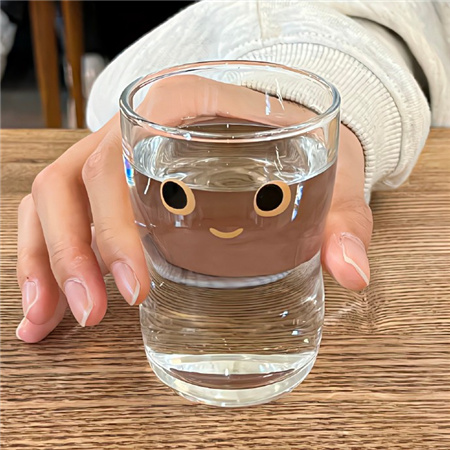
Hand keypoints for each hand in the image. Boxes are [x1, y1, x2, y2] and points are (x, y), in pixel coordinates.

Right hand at [16, 76, 371, 342]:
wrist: (283, 125)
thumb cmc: (299, 141)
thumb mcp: (328, 170)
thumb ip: (340, 217)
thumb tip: (350, 270)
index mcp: (184, 106)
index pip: (128, 148)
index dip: (119, 216)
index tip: (139, 282)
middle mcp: (137, 126)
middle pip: (79, 178)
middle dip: (77, 250)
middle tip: (100, 312)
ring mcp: (118, 153)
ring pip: (55, 195)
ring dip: (47, 258)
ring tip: (52, 320)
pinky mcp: (112, 182)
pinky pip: (59, 210)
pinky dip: (45, 254)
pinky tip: (48, 304)